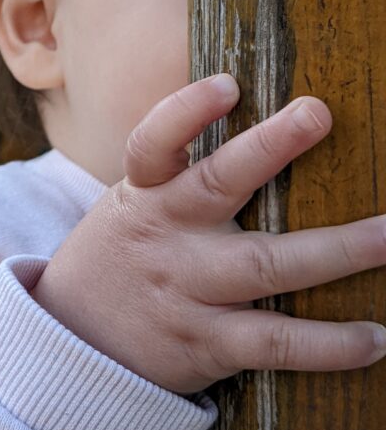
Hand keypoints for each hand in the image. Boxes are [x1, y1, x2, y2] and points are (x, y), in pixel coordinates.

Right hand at [31, 74, 385, 394]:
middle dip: (268, 148)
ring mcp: (186, 291)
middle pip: (216, 186)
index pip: (152, 143)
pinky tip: (377, 336)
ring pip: (265, 266)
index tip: (230, 85)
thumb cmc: (124, 258)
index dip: (186, 110)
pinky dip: (328, 343)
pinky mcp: (205, 344)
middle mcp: (166, 236)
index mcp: (143, 195)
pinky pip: (274, 341)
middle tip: (318, 112)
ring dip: (335, 251)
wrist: (74, 343)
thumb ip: (180, 176)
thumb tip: (264, 133)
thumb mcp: (131, 207)